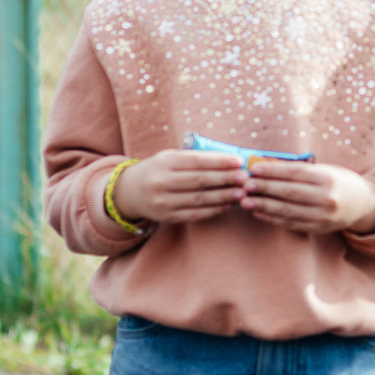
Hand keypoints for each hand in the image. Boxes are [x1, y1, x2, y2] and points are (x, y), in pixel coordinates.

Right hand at [112, 152, 247, 226]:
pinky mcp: (167, 217)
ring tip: (241, 193)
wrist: (129, 192)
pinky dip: (214, 210)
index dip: (219, 162)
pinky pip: (195, 214)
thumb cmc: (159, 170)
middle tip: (245, 178)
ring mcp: (163, 201)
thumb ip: (195, 158)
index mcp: (164, 162)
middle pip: (200, 181)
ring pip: (200, 199)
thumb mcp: (170, 158)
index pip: (196, 161)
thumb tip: (230, 160)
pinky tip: (227, 205)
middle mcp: (162, 181)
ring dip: (224, 197)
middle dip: (225, 179)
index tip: (239, 161)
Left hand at [239, 160, 374, 236]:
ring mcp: (322, 216)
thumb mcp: (324, 170)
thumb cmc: (337, 182)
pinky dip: (272, 218)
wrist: (361, 205)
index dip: (272, 171)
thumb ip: (299, 170)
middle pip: (288, 192)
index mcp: (327, 178)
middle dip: (264, 188)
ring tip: (245, 201)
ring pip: (287, 210)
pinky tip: (258, 212)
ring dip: (263, 205)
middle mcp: (326, 198)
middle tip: (244, 185)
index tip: (253, 169)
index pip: (294, 173)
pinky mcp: (317, 229)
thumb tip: (266, 167)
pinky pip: (290, 223)